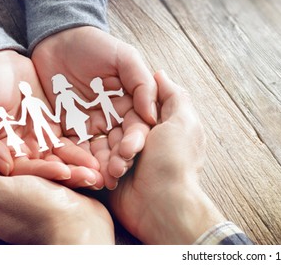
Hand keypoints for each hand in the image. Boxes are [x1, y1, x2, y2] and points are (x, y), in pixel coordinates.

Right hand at [0, 50, 99, 187]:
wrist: (0, 63)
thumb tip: (3, 168)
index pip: (22, 171)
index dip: (43, 172)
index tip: (64, 172)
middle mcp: (19, 154)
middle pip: (45, 171)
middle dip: (69, 176)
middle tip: (91, 179)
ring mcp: (38, 144)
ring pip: (60, 162)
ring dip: (79, 169)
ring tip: (99, 174)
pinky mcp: (53, 134)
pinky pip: (69, 147)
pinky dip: (82, 154)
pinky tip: (98, 160)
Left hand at [0, 113, 113, 243]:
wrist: (82, 229)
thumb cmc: (41, 214)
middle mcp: (3, 200)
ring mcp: (27, 196)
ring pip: (19, 162)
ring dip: (21, 143)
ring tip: (13, 120)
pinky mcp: (50, 192)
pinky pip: (43, 168)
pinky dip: (44, 155)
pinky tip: (43, 140)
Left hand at [32, 26, 156, 189]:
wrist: (58, 38)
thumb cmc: (96, 45)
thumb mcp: (125, 57)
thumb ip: (142, 83)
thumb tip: (152, 116)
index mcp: (132, 105)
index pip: (138, 128)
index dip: (135, 142)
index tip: (129, 152)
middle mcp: (115, 119)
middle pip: (120, 145)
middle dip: (119, 161)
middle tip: (114, 173)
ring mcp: (92, 126)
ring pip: (99, 152)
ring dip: (100, 167)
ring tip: (98, 179)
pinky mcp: (68, 129)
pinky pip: (73, 148)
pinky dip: (76, 161)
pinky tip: (76, 171)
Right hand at [110, 71, 225, 243]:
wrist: (162, 206)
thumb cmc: (175, 163)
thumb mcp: (183, 121)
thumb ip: (173, 95)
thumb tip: (160, 73)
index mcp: (163, 128)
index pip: (137, 109)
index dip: (131, 110)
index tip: (122, 110)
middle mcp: (146, 143)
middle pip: (119, 126)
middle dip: (121, 138)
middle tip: (130, 150)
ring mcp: (128, 161)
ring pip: (106, 144)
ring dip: (111, 154)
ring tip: (122, 166)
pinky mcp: (112, 177)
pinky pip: (97, 163)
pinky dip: (101, 166)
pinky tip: (106, 172)